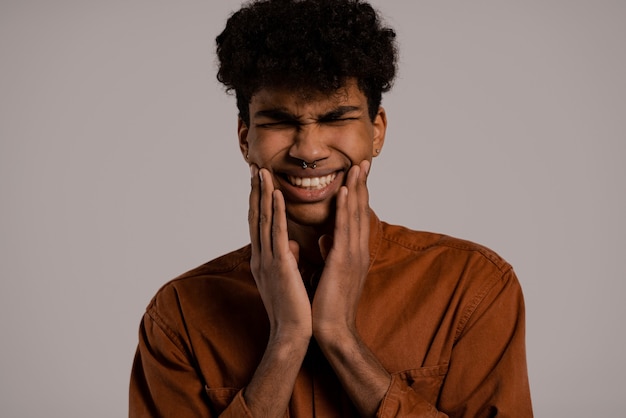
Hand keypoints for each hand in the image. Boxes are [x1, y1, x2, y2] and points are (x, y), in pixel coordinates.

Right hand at [248, 166, 311, 340]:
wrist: (293, 333)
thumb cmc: (293, 308)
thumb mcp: (288, 278)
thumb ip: (287, 259)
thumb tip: (292, 245)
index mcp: (264, 260)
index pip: (260, 225)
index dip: (258, 202)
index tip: (259, 182)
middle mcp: (261, 257)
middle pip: (256, 217)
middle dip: (255, 192)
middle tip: (254, 168)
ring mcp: (268, 260)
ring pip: (264, 220)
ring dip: (262, 194)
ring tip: (261, 172)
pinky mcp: (280, 265)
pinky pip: (277, 232)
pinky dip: (275, 211)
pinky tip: (275, 194)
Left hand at [312, 160, 370, 338]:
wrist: (332, 329)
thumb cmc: (329, 303)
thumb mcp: (330, 272)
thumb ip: (330, 252)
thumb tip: (325, 238)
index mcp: (353, 252)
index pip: (355, 217)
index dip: (357, 194)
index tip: (356, 173)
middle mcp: (357, 249)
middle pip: (359, 210)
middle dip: (361, 184)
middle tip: (364, 161)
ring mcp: (353, 254)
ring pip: (354, 214)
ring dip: (356, 188)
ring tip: (358, 166)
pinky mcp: (343, 261)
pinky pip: (344, 228)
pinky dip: (345, 208)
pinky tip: (345, 190)